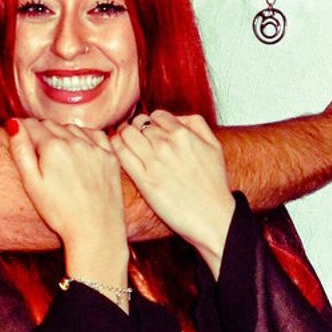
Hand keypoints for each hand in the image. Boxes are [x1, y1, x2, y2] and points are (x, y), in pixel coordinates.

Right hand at [6, 115, 127, 282]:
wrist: (95, 231)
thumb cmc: (59, 212)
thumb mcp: (32, 184)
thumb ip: (20, 150)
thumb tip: (13, 124)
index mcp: (53, 147)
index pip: (31, 125)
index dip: (23, 132)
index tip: (21, 140)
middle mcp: (76, 142)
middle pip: (51, 125)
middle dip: (41, 133)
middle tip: (37, 153)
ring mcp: (96, 148)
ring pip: (72, 128)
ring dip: (62, 134)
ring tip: (58, 157)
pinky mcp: (111, 157)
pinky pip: (95, 135)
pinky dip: (85, 137)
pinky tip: (79, 150)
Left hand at [111, 110, 235, 268]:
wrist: (213, 216)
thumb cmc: (214, 185)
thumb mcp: (214, 146)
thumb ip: (197, 124)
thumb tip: (177, 118)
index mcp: (183, 134)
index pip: (156, 115)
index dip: (152, 122)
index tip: (150, 131)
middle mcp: (166, 144)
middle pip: (138, 123)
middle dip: (136, 128)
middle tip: (135, 138)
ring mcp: (153, 162)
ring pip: (126, 134)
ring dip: (123, 136)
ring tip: (125, 145)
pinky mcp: (144, 180)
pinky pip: (121, 154)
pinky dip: (117, 149)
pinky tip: (119, 154)